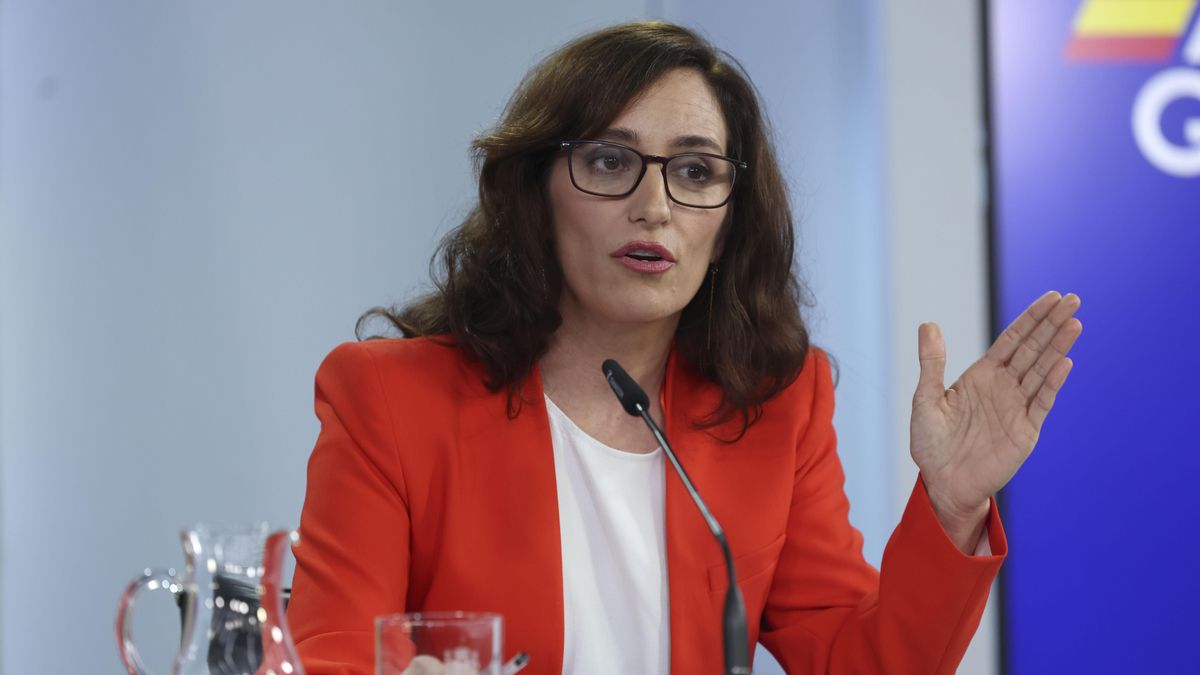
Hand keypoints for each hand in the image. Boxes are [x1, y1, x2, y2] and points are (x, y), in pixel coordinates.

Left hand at [910, 291, 1082, 551]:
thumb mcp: (926, 399)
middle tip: (1073, 300)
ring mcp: (1016, 408)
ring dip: (1058, 347)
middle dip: (1051, 324)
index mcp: (981, 376)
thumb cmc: (931, 444)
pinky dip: (1052, 383)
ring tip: (1075, 323)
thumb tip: (928, 324)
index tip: (1050, 297)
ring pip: (1042, 370)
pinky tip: (1065, 363)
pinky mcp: (1025, 431)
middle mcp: (1003, 388)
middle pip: (1033, 349)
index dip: (1030, 319)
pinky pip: (1041, 402)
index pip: (1012, 340)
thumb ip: (931, 363)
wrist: (942, 484)